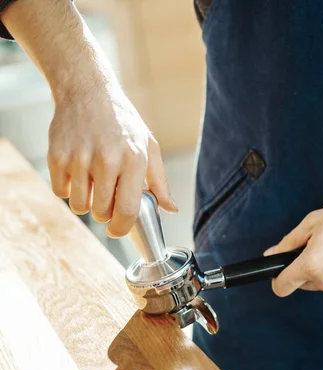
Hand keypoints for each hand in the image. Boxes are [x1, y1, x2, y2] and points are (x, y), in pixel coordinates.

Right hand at [48, 83, 177, 237]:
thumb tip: (170, 209)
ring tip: (94, 182)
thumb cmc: (122, 122)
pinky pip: (61, 191)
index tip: (118, 230)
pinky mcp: (57, 156)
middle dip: (105, 213)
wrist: (87, 91)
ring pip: (80, 206)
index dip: (122, 228)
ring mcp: (79, 159)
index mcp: (134, 159)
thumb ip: (159, 181)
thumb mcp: (148, 146)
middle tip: (108, 196)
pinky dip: (69, 188)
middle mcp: (106, 160)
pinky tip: (78, 171)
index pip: (126, 210)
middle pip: (101, 212)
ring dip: (86, 202)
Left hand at [266, 192, 322, 295]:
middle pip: (302, 284)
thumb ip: (288, 242)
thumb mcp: (312, 223)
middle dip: (303, 269)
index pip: (282, 287)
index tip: (280, 270)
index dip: (277, 279)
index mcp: (312, 264)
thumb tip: (271, 254)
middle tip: (317, 246)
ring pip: (321, 284)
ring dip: (322, 271)